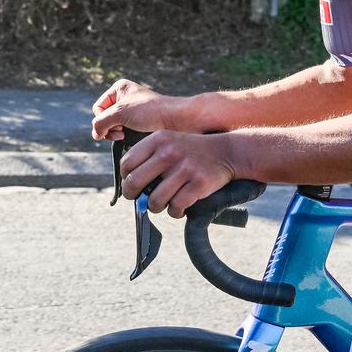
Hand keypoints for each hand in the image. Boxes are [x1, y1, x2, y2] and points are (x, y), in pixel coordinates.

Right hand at [91, 78, 184, 140]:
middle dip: (110, 128)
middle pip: (105, 118)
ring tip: (127, 135)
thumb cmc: (151, 111)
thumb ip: (101, 122)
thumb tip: (96, 134)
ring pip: (114, 127)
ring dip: (118, 134)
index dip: (103, 119)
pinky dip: (126, 137)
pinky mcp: (140, 122)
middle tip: (122, 131)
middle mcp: (125, 98)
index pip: (98, 108)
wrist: (177, 120)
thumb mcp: (120, 113)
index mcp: (119, 89)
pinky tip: (134, 137)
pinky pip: (125, 132)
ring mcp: (132, 111)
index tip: (117, 124)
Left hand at [120, 131, 237, 216]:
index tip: (133, 184)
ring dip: (156, 207)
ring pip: (155, 200)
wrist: (225, 151)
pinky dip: (175, 212)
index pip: (127, 164)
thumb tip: (130, 185)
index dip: (126, 178)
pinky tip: (178, 208)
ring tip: (163, 204)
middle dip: (134, 196)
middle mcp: (169, 152)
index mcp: (158, 140)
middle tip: (141, 199)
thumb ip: (148, 157)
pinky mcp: (198, 183)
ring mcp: (184, 168)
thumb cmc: (191, 151)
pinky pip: (176, 207)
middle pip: (134, 183)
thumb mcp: (168, 142)